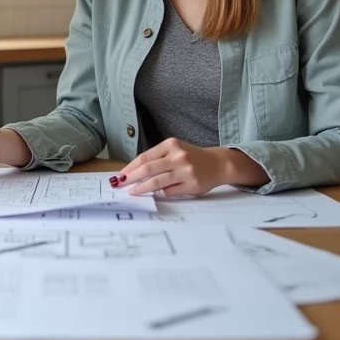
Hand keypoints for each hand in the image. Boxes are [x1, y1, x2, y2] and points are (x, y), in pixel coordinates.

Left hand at [116, 138, 231, 196]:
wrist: (218, 163)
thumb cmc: (192, 157)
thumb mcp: (175, 150)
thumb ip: (158, 158)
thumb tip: (134, 172)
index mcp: (171, 144)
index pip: (145, 157)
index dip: (131, 167)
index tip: (121, 175)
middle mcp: (178, 156)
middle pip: (148, 169)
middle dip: (132, 178)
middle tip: (121, 185)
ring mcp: (186, 171)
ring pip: (157, 182)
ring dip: (142, 188)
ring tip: (133, 192)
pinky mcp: (192, 185)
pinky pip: (170, 192)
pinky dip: (161, 193)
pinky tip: (156, 194)